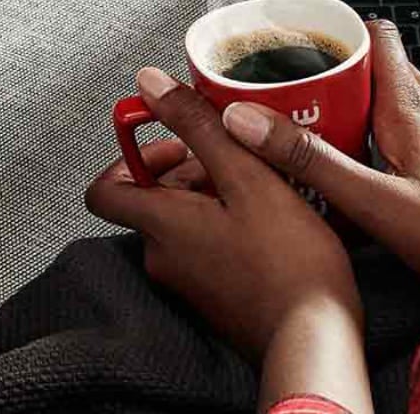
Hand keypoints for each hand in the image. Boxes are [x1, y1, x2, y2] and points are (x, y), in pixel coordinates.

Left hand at [85, 68, 361, 360]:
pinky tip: (272, 217)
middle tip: (237, 156)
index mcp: (161, 225)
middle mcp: (163, 256)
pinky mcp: (215, 294)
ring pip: (184, 221)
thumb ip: (198, 127)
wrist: (315, 335)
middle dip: (190, 169)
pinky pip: (207, 246)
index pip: (104, 188)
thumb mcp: (248, 177)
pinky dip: (230, 223)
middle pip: (153, 199)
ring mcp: (188, 280)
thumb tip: (151, 85)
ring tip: (265, 183)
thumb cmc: (289, 263)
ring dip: (216, 194)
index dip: (131, 156)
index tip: (174, 141)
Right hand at [221, 21, 419, 292]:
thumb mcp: (379, 202)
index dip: (332, 34)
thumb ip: (316, 163)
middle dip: (331, 78)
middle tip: (293, 105)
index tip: (292, 49)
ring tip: (320, 140)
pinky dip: (380, 135)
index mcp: (410, 105)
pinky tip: (368, 170)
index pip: (373, 34)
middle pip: (375, 66)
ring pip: (392, 97)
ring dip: (355, 109)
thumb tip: (253, 123)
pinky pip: (410, 125)